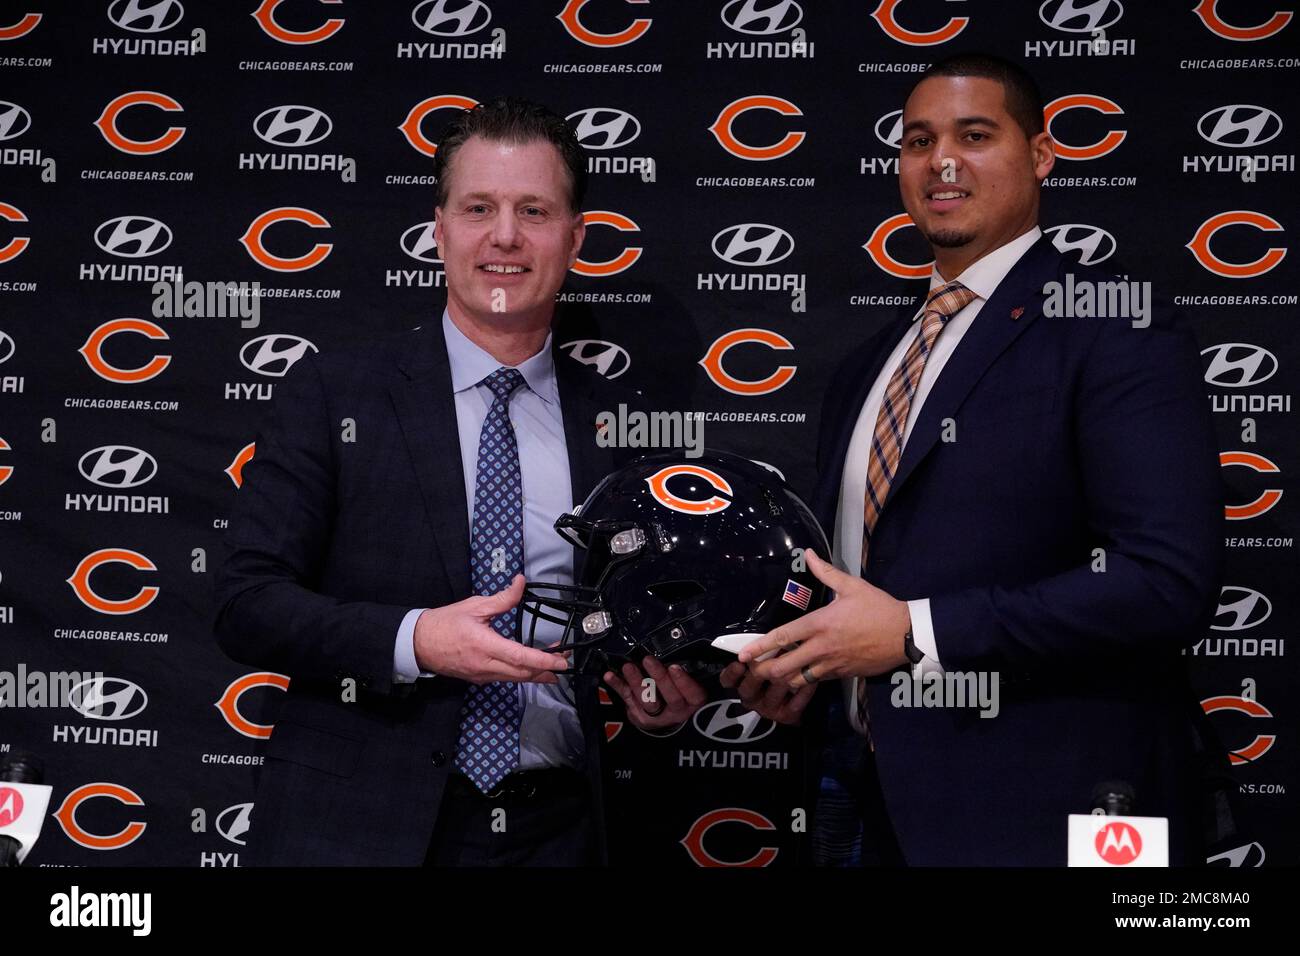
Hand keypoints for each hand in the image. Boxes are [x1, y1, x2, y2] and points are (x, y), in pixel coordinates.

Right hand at [413, 575, 568, 684]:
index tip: (561, 661)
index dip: (543, 660)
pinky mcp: (479, 679)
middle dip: (547, 669)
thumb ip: (502, 598)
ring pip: (516, 679)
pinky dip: (522, 675)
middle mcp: (484, 665)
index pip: (520, 657)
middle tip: (564, 659)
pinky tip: (531, 670)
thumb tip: (520, 583)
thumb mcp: (474, 606)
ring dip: (537, 674)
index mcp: (484, 645)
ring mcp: (482, 675)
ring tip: (554, 667)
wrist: (419, 643)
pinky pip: (506, 679)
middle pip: (522, 673)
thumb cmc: (444, 624)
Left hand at [603, 656, 706, 730]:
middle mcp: (676, 712)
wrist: (665, 718)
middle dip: (659, 677)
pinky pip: (627, 698)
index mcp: (693, 702)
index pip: (693, 694)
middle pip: (671, 698)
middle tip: (648, 660)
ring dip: (637, 682)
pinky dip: (618, 685)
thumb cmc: (679, 691)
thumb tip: (676, 648)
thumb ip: (687, 671)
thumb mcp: (689, 685)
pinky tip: (609, 676)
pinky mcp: (637, 715)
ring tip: (628, 667)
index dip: (684, 682)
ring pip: (647, 701)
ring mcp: (656, 716)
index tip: (674, 666)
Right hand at [720, 661, 815, 724]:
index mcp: (742, 684)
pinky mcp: (785, 716)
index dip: (732, 672)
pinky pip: (795, 703)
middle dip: (760, 671)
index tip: (740, 661)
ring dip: (788, 673)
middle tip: (771, 658)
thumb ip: (760, 653)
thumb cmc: (779, 668)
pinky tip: (812, 680)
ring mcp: (768, 709)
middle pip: (749, 687)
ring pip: (774, 691)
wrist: (798, 700)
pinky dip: (804, 690)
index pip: (728, 680)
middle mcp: (751, 699)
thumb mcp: (765, 659)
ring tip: (799, 661)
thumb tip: (764, 639)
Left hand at [738, 549, 910, 687]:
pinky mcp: (842, 674)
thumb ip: (826, 571)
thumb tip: (809, 553)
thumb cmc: (878, 608)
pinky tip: (797, 677)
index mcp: (821, 624)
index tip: (743, 653)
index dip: (760, 647)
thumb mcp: (852, 586)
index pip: (783, 637)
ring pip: (798, 680)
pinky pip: (816, 682)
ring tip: (771, 677)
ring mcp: (832, 664)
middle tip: (752, 670)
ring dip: (782, 679)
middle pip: (785, 666)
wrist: (906, 634)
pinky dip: (803, 682)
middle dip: (765, 671)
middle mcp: (822, 647)